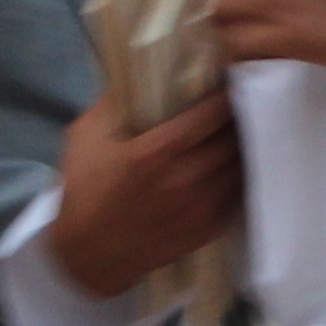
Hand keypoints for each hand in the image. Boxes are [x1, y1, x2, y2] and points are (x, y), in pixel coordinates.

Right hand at [46, 89, 238, 298]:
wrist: (89, 255)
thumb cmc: (84, 190)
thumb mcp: (85, 137)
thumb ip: (112, 102)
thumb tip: (139, 70)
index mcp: (153, 154)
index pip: (209, 115)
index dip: (223, 94)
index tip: (227, 81)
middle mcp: (183, 181)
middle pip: (230, 138)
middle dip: (236, 116)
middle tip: (238, 101)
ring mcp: (199, 208)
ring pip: (239, 165)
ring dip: (241, 145)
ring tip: (238, 129)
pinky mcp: (208, 229)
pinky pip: (238, 193)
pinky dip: (238, 174)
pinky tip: (232, 162)